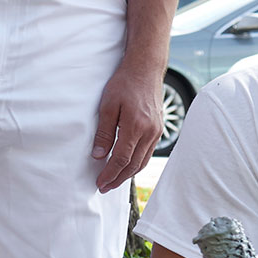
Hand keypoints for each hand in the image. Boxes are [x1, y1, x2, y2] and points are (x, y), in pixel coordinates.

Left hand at [90, 62, 163, 191]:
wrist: (146, 69)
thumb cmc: (124, 84)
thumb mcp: (107, 105)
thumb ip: (104, 132)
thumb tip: (98, 155)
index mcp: (136, 126)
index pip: (121, 159)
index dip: (110, 174)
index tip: (100, 183)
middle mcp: (149, 132)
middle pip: (134, 164)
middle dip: (118, 178)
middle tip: (104, 187)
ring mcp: (156, 131)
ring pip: (143, 160)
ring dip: (128, 173)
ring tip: (114, 180)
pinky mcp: (158, 128)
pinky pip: (148, 152)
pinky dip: (137, 163)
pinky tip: (127, 165)